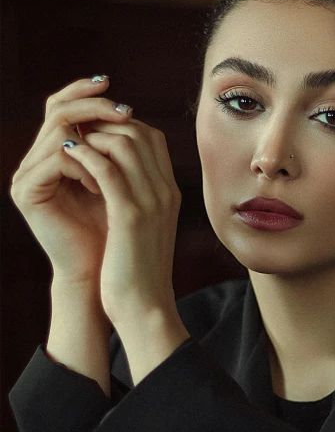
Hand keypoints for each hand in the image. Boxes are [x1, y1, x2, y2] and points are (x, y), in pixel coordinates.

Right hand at [10, 76, 132, 283]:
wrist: (105, 272)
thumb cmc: (118, 229)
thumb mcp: (122, 181)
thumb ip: (117, 149)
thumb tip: (130, 110)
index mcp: (57, 153)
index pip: (63, 107)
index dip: (84, 92)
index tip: (113, 83)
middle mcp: (37, 160)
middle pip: (58, 111)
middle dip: (94, 106)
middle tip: (125, 110)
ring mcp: (28, 175)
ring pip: (58, 132)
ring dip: (96, 142)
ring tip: (119, 163)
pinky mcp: (26, 192)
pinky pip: (56, 161)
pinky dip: (85, 166)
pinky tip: (103, 185)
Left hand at [60, 115, 182, 327]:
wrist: (145, 306)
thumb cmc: (138, 271)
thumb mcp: (144, 228)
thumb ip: (137, 198)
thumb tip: (113, 175)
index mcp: (169, 193)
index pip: (152, 137)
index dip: (120, 127)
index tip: (92, 135)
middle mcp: (165, 191)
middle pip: (139, 132)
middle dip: (103, 125)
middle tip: (76, 134)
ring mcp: (151, 202)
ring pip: (124, 143)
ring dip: (92, 137)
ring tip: (70, 146)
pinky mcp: (130, 216)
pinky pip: (107, 169)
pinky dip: (85, 156)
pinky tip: (68, 157)